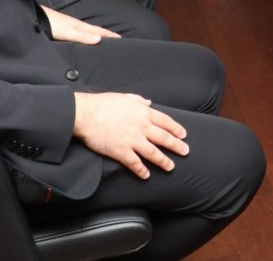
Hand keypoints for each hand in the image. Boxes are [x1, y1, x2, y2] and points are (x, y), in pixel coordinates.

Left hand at [43, 7, 119, 43]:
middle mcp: (77, 25)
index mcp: (80, 26)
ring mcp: (70, 25)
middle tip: (117, 38)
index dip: (109, 35)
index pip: (98, 31)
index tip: (121, 38)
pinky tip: (83, 36)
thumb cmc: (50, 24)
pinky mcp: (64, 27)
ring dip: (97, 33)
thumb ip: (82, 36)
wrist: (35, 15)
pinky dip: (86, 34)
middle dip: (106, 33)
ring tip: (103, 37)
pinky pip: (80, 31)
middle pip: (95, 30)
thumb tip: (99, 39)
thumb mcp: (66, 32)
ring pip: (88, 30)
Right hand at [72, 92, 188, 179]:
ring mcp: (132, 140)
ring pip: (153, 152)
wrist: (86, 114)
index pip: (165, 121)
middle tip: (186, 151)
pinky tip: (147, 175)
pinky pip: (135, 163)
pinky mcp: (121, 151)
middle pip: (164, 138)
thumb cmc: (103, 104)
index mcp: (143, 112)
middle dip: (176, 145)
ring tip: (171, 166)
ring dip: (163, 160)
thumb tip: (149, 102)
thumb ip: (139, 100)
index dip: (176, 129)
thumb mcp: (125, 97)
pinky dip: (142, 170)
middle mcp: (141, 127)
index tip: (183, 135)